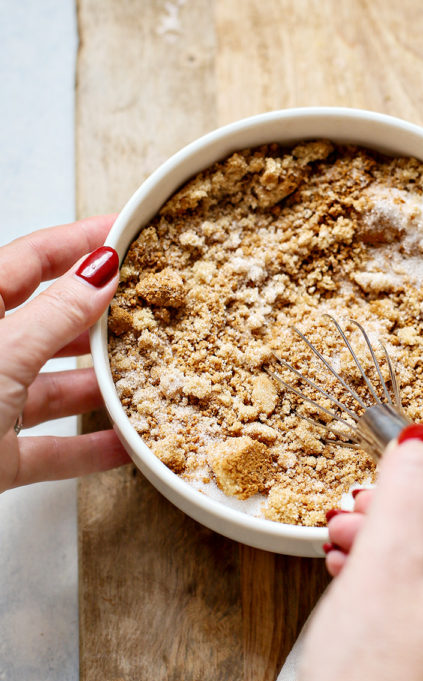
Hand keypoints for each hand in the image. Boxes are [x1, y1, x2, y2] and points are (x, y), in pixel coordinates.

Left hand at [0, 218, 129, 493]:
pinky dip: (88, 448)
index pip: (30, 260)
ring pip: (53, 388)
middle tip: (149, 306)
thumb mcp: (4, 353)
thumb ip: (58, 313)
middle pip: (48, 325)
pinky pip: (50, 448)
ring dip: (99, 387)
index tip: (124, 231)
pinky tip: (126, 443)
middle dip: (99, 319)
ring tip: (147, 375)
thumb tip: (100, 270)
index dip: (78, 242)